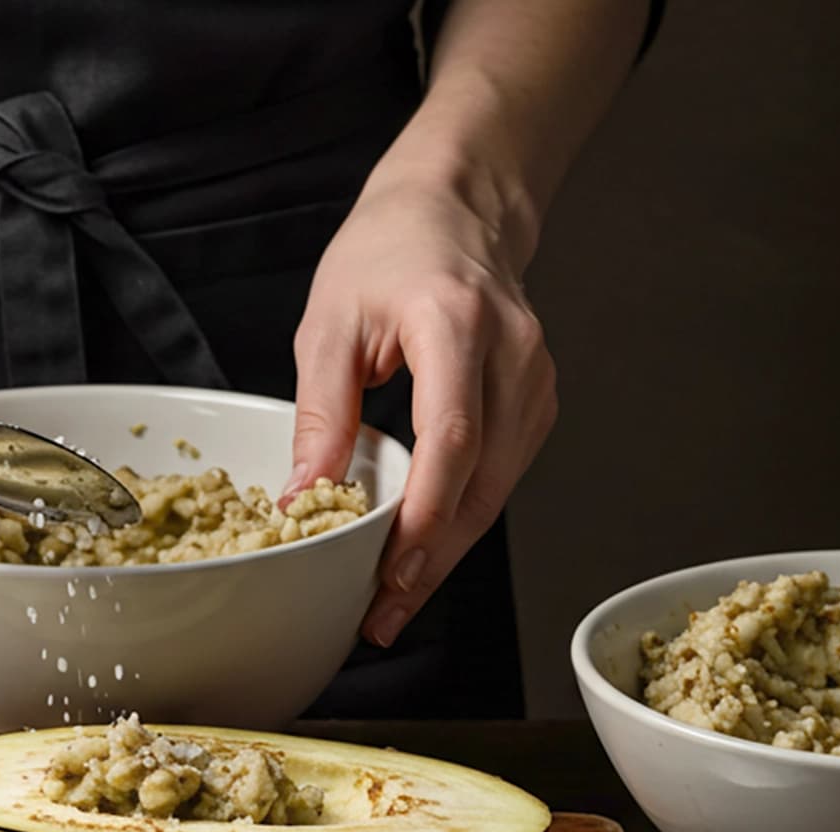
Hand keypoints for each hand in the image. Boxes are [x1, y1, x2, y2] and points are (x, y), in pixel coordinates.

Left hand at [285, 178, 556, 646]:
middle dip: (432, 559)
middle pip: (481, 480)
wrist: (454, 209)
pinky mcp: (537, 401)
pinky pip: (502, 476)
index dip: (425, 515)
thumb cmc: (387, 253)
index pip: (451, 437)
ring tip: (393, 599)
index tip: (389, 570)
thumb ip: (321, 414)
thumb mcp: (329, 325)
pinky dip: (463, 517)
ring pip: (497, 490)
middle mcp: (513, 355)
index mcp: (457, 324)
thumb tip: (303, 500)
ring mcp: (535, 380)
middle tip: (382, 614)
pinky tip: (424, 549)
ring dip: (447, 550)